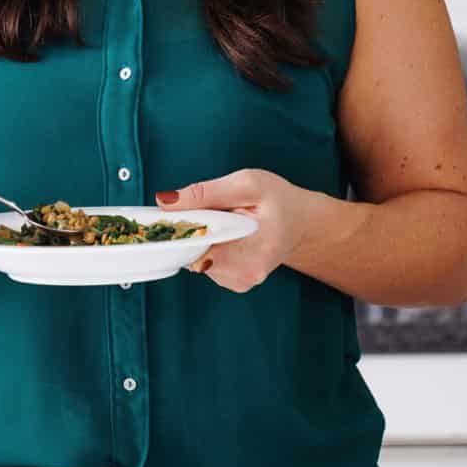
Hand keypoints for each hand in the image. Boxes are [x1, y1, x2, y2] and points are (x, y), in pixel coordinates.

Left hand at [155, 168, 333, 292]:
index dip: (181, 232)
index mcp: (254, 252)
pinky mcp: (234, 283)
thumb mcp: (247, 184)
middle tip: (211, 211)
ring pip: (197, 260)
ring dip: (201, 239)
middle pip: (194, 255)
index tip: (178, 216)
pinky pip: (206, 263)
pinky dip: (208, 246)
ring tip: (224, 221)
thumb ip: (206, 193)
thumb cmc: (278, 200)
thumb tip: (166, 202)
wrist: (300, 223)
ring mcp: (240, 282)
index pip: (197, 250)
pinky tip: (226, 234)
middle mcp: (246, 275)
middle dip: (192, 232)